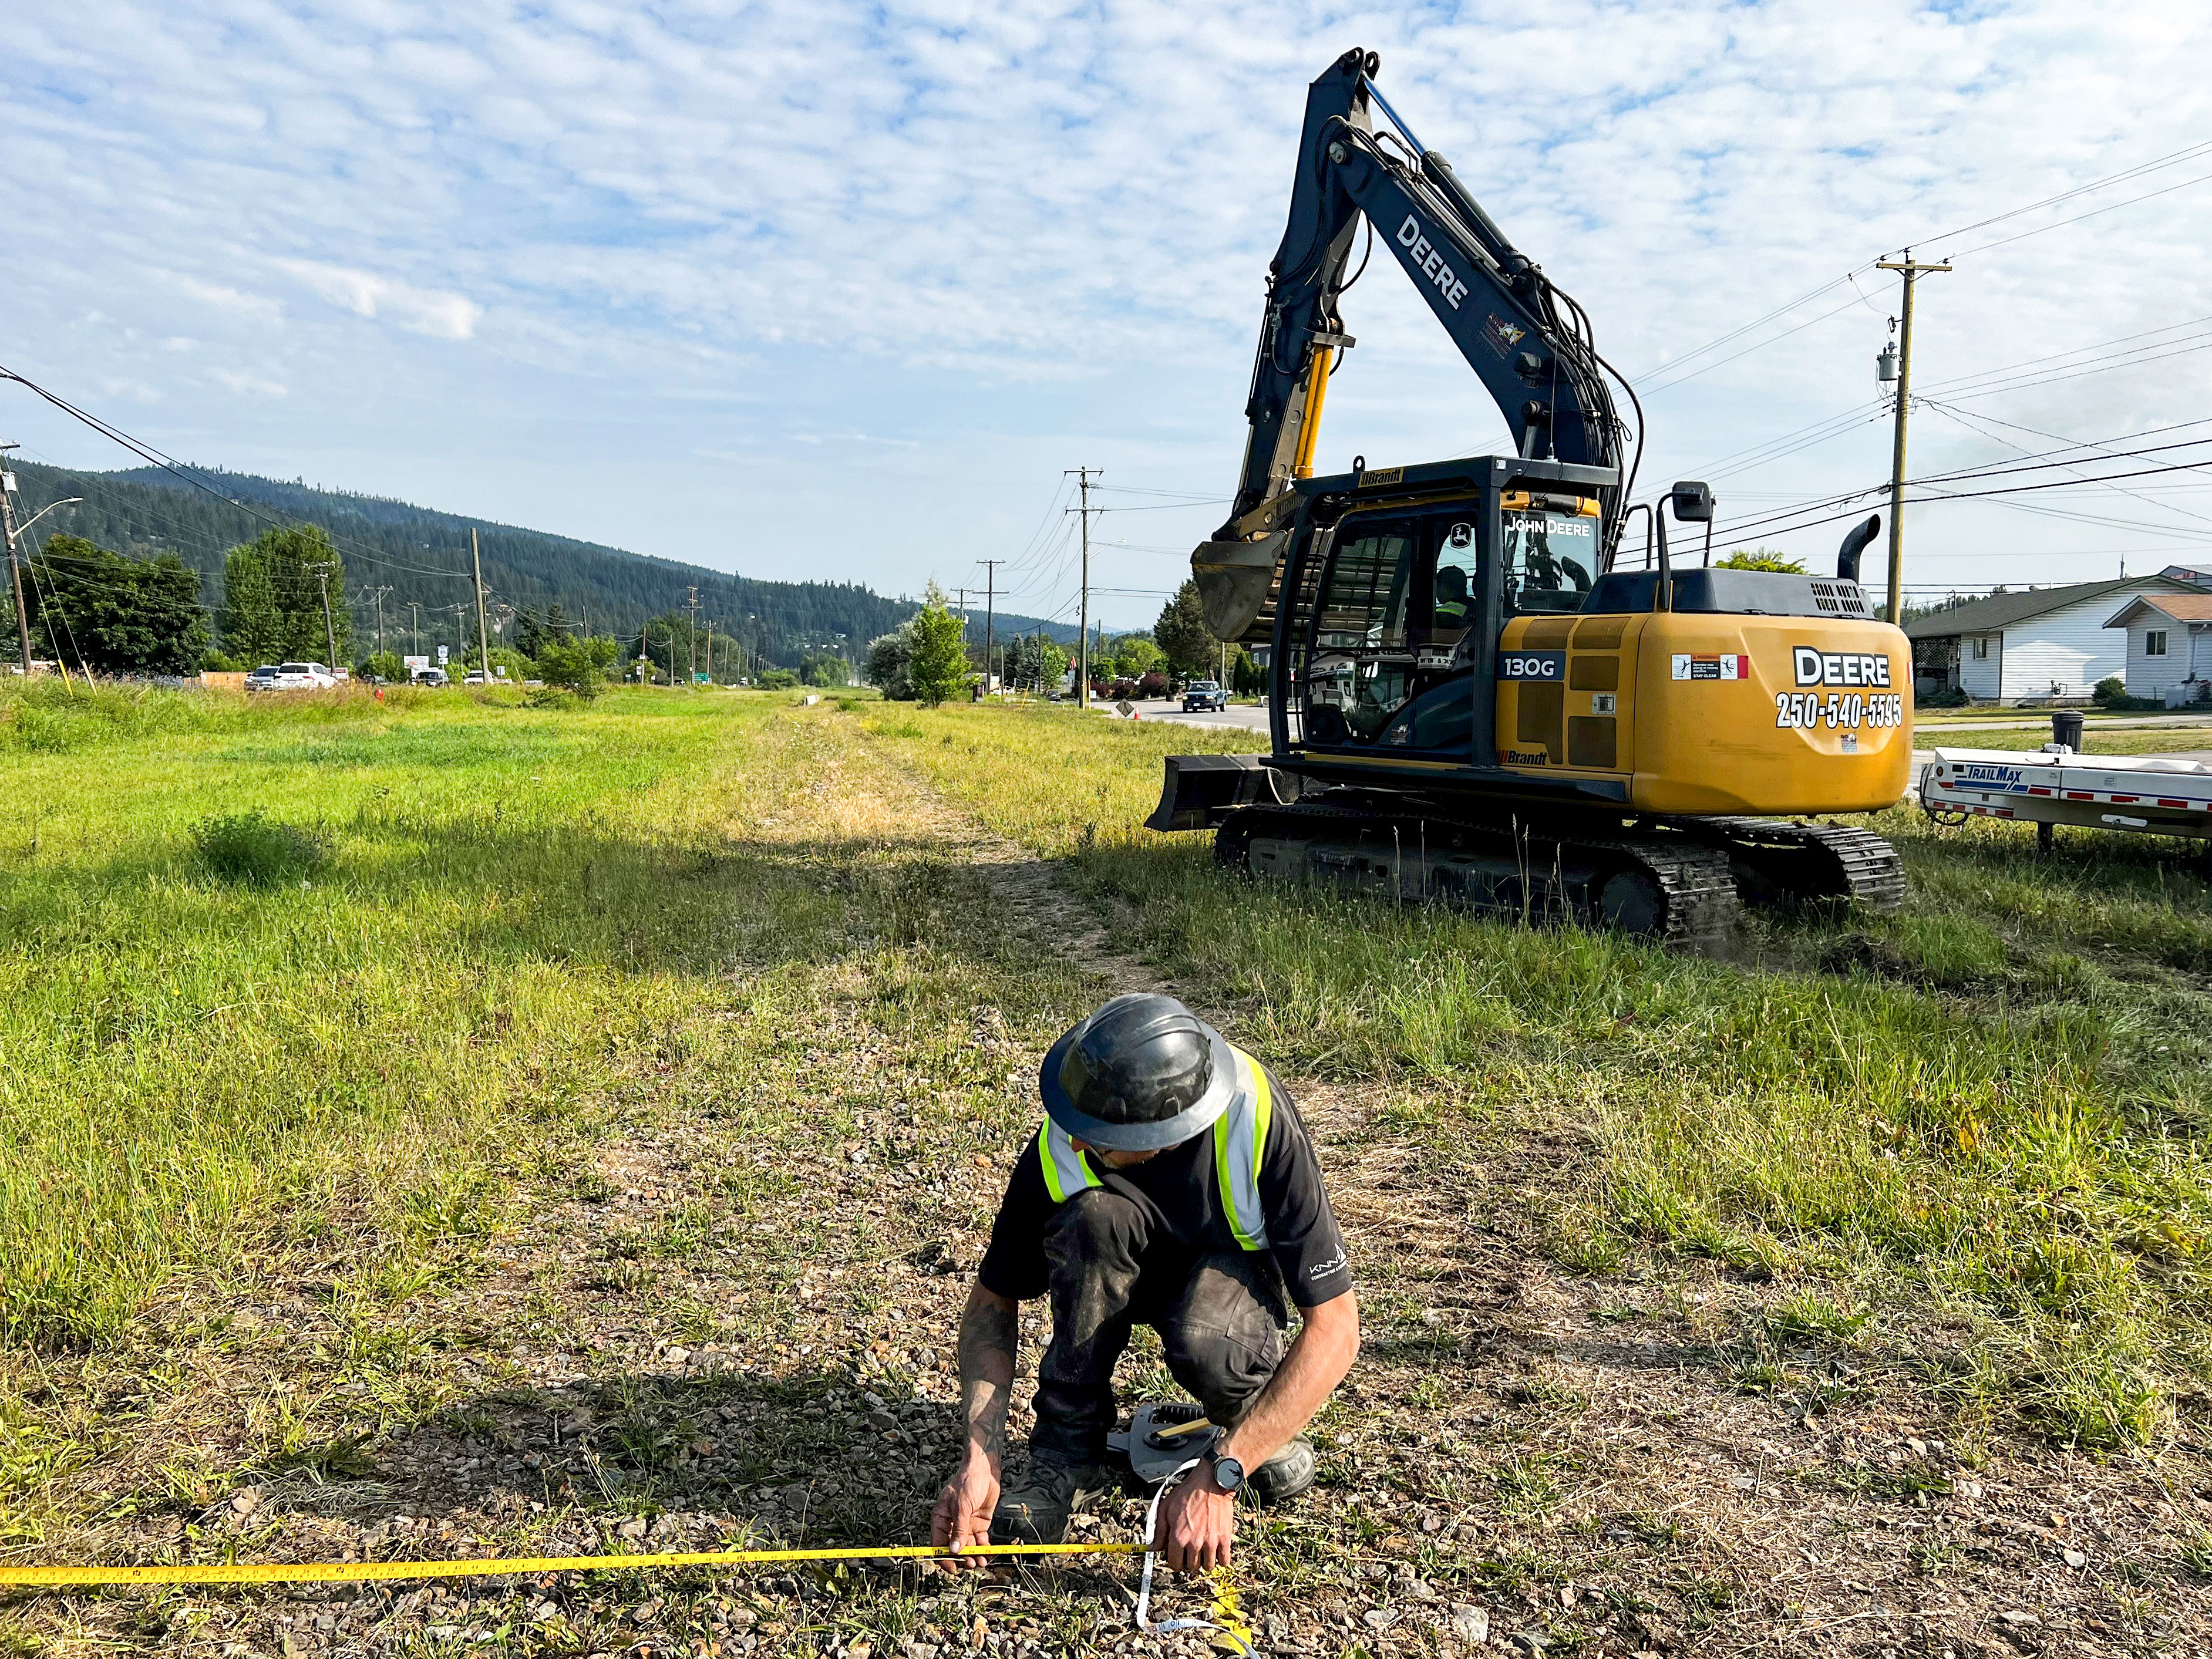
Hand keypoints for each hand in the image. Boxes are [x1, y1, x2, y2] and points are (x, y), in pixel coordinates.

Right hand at [929, 1452, 999, 1570]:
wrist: (985, 1469)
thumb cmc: (967, 1482)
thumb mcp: (961, 1506)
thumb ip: (959, 1528)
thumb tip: (954, 1551)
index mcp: (941, 1518)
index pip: (939, 1543)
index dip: (944, 1557)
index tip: (952, 1568)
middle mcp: (952, 1524)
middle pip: (955, 1548)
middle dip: (963, 1558)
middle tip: (971, 1564)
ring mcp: (966, 1525)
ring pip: (969, 1547)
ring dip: (974, 1556)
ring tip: (981, 1562)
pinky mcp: (980, 1524)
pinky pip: (980, 1541)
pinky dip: (984, 1549)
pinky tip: (988, 1554)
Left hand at [1156, 1469, 1234, 1573]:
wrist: (1210, 1484)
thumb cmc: (1188, 1493)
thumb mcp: (1165, 1509)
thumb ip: (1159, 1531)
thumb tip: (1153, 1548)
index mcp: (1178, 1537)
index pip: (1174, 1564)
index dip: (1174, 1561)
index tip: (1177, 1557)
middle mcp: (1194, 1543)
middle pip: (1191, 1567)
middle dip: (1189, 1561)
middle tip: (1190, 1551)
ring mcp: (1210, 1543)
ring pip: (1207, 1567)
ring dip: (1204, 1562)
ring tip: (1203, 1552)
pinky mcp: (1225, 1539)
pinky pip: (1224, 1561)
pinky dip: (1220, 1560)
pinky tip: (1216, 1552)